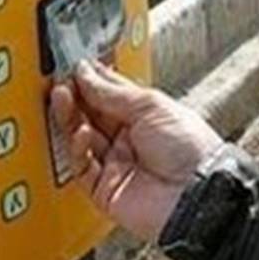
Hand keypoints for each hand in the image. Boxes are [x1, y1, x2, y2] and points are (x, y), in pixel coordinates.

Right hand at [48, 60, 222, 241]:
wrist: (198, 194)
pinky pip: (81, 166)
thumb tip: (85, 72)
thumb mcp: (150, 105)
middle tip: (60, 80)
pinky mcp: (104, 189)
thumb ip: (112, 92)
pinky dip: (77, 148)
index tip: (71, 65)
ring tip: (63, 97)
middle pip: (89, 114)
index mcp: (143, 115)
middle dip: (74, 96)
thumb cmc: (192, 149)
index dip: (88, 78)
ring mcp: (115, 163)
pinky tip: (81, 132)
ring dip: (69, 117)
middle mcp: (127, 138)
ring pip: (79, 138)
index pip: (107, 92)